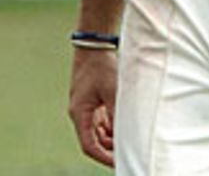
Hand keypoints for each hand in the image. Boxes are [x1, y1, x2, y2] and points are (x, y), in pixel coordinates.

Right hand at [68, 48, 117, 166]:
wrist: (94, 46)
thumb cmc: (101, 67)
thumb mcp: (113, 93)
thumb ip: (117, 116)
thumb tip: (125, 136)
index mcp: (79, 113)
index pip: (89, 146)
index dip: (104, 158)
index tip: (120, 162)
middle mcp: (79, 113)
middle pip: (94, 141)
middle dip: (110, 148)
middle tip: (129, 149)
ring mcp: (85, 108)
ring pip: (98, 133)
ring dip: (112, 136)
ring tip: (128, 132)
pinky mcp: (91, 102)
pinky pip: (100, 122)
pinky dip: (111, 126)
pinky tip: (123, 120)